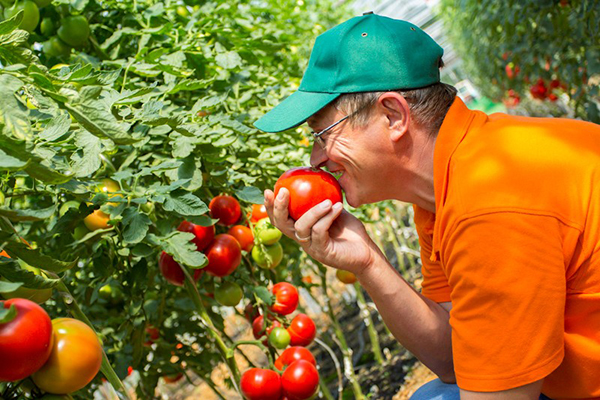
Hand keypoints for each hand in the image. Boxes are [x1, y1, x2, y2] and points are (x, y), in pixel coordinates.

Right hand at [263, 188, 381, 274]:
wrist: (366, 253)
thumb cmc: (350, 231)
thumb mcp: (335, 210)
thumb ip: (323, 199)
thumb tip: (317, 176)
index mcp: (301, 229)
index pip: (280, 218)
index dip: (270, 206)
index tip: (269, 189)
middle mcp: (302, 239)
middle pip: (281, 224)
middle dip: (278, 207)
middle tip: (283, 191)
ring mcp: (311, 247)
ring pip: (301, 227)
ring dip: (313, 211)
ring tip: (328, 201)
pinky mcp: (322, 252)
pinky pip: (319, 231)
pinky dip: (327, 217)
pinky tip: (337, 207)